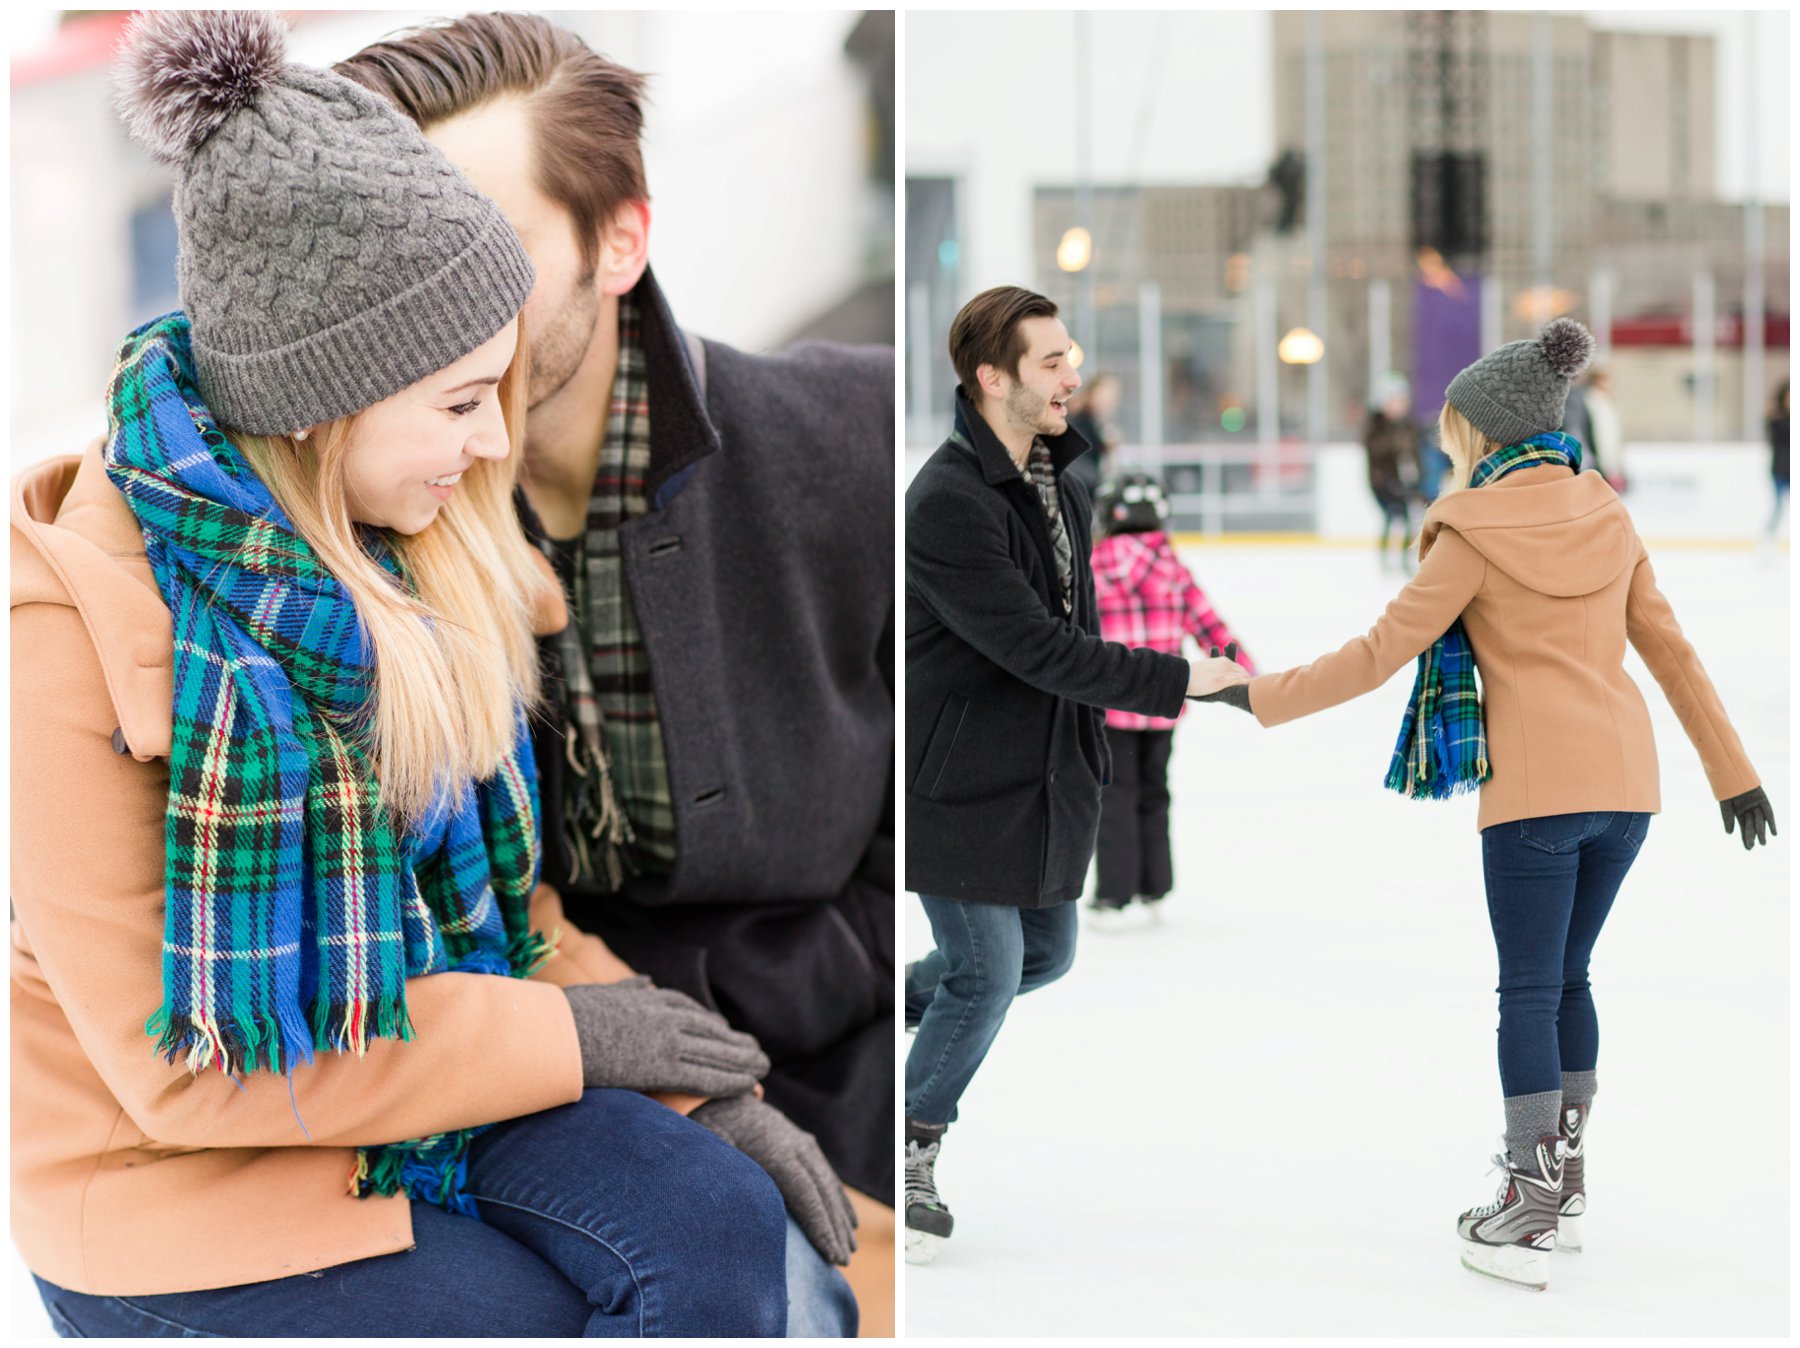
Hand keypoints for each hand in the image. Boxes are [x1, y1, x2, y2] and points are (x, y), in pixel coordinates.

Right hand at [563, 978, 769, 1095]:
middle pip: (709, 1030)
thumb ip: (626, 989)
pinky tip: (750, 1085)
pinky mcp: (664, 1067)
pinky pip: (706, 1076)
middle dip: (734, 1042)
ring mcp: (666, 1041)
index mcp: (648, 999)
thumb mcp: (600, 993)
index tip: (724, 1030)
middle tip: (757, 1050)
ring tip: (764, 1066)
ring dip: (743, 1061)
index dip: (709, 1023)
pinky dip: (731, 1080)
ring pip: (715, 1052)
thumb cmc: (566, 1018)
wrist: (554, 1035)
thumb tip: (643, 981)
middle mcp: (664, 1016)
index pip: (688, 1009)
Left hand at [689, 1093, 857, 1265]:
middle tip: (844, 1261)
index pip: (806, 1195)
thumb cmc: (709, 1129)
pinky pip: (826, 1174)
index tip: (831, 1255)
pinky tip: (849, 1220)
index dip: (821, 1226)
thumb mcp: (710, 1151)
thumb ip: (724, 1176)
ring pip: (828, 1183)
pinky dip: (838, 1198)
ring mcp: (802, 1141)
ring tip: (849, 1247)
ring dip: (841, 1216)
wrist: (720, 1096)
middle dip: (835, 1228)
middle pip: (823, 1192)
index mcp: (775, 1151)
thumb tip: (730, 1212)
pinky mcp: (802, 1142)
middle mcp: (795, 1145)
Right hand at [1187, 642, 1252, 712]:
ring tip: (1257, 692)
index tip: (1249, 682)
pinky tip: (1250, 690)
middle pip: (1242, 671)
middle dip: (1249, 680)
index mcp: (1220, 661)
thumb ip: (1211, 671)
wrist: (1181, 676)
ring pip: (1242, 676)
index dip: (1244, 675)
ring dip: (1250, 683)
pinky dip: (1246, 685)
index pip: (1238, 668)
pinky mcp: (1221, 681)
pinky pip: (1238, 681)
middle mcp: (1224, 664)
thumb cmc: (1189, 675)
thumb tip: (1212, 678)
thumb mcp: (1203, 670)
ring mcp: (1223, 672)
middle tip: (1257, 688)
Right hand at [1720, 786, 1776, 850]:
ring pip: (1760, 820)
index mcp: (1739, 811)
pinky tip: (1773, 832)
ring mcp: (1756, 804)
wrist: (1729, 772)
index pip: (1744, 827)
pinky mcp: (1762, 799)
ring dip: (1762, 832)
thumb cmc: (1724, 789)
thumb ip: (1727, 818)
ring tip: (1762, 843)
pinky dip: (1771, 822)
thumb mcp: (1725, 805)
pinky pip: (1768, 812)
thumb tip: (1729, 833)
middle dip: (1753, 836)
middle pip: (1752, 825)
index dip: (1746, 837)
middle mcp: (1748, 809)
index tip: (1749, 848)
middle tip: (1753, 846)